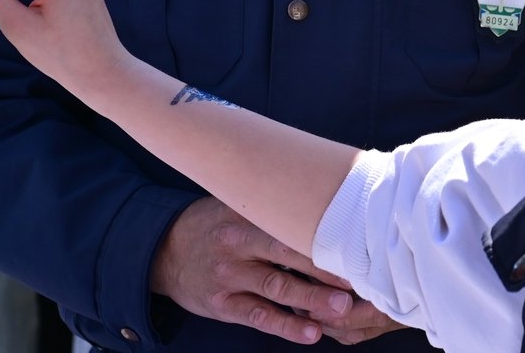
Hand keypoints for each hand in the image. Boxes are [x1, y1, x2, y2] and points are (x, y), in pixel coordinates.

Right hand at [153, 198, 404, 344]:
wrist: (165, 250)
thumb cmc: (218, 223)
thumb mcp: (239, 205)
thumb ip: (275, 204)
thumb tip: (328, 191)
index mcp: (247, 214)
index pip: (291, 223)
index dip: (325, 234)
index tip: (358, 241)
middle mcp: (237, 243)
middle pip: (288, 255)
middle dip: (326, 269)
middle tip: (360, 279)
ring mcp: (229, 275)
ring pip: (277, 289)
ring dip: (312, 300)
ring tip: (343, 309)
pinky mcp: (222, 304)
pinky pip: (259, 316)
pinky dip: (286, 326)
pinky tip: (311, 333)